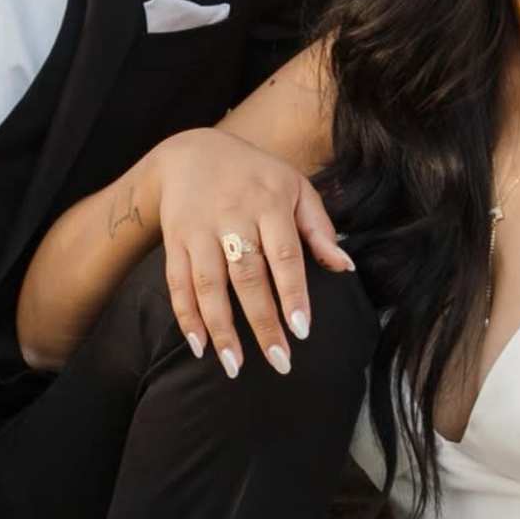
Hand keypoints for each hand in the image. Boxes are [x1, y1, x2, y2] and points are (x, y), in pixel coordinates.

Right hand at [146, 125, 350, 381]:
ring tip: (235, 366)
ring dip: (221, 328)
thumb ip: (319, 228)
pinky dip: (186, 316)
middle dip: (262, 322)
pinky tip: (199, 345)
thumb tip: (344, 267)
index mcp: (269, 203)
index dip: (292, 293)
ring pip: (208, 284)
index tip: (301, 330)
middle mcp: (233, 216)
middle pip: (247, 276)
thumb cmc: (256, 176)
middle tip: (279, 361)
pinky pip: (177, 283)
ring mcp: (200, 230)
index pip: (284, 255)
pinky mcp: (175, 240)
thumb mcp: (295, 187)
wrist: (192, 152)